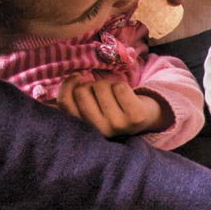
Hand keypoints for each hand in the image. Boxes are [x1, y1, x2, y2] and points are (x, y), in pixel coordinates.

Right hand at [56, 74, 172, 137]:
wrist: (144, 117)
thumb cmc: (111, 108)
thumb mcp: (89, 108)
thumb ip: (71, 99)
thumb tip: (66, 82)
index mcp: (86, 130)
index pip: (65, 103)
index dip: (68, 84)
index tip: (78, 78)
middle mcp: (102, 131)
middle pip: (82, 91)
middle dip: (91, 84)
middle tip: (102, 92)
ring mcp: (119, 126)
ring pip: (100, 87)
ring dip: (107, 85)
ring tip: (114, 95)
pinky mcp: (135, 117)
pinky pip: (119, 87)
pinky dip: (121, 85)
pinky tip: (126, 96)